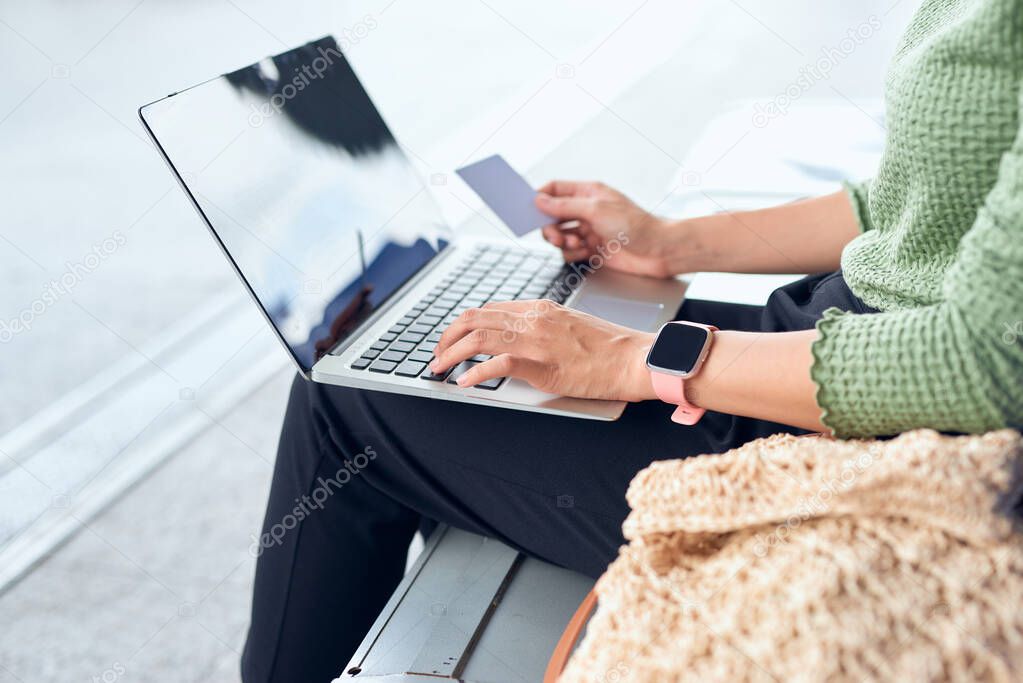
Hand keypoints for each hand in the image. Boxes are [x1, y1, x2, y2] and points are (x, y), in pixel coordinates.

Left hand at [430, 300, 656, 401]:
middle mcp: (533, 318)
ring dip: (452, 354)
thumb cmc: (609, 347)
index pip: (489, 309)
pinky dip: (475, 373)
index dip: (463, 324)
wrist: (634, 357)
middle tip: (436, 356)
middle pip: (475, 319)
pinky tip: (464, 382)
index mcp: (540, 308)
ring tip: (440, 369)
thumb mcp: (570, 325)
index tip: (451, 339)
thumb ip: (542, 327)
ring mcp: (537, 339)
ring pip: (479, 338)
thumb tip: (517, 340)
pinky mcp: (543, 364)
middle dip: (447, 337)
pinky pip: (497, 364)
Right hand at [536, 180, 673, 277]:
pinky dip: (572, 253)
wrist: (657, 251)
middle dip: (549, 226)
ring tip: (575, 244)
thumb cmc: (635, 225)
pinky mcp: (592, 249)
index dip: (540, 198)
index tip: (528, 209)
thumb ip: (564, 205)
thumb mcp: (595, 210)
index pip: (555, 189)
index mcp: (587, 193)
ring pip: (559, 235)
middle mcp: (586, 210)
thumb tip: (539, 200)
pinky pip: (569, 251)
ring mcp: (588, 230)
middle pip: (552, 215)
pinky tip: (584, 253)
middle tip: (554, 236)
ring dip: (561, 242)